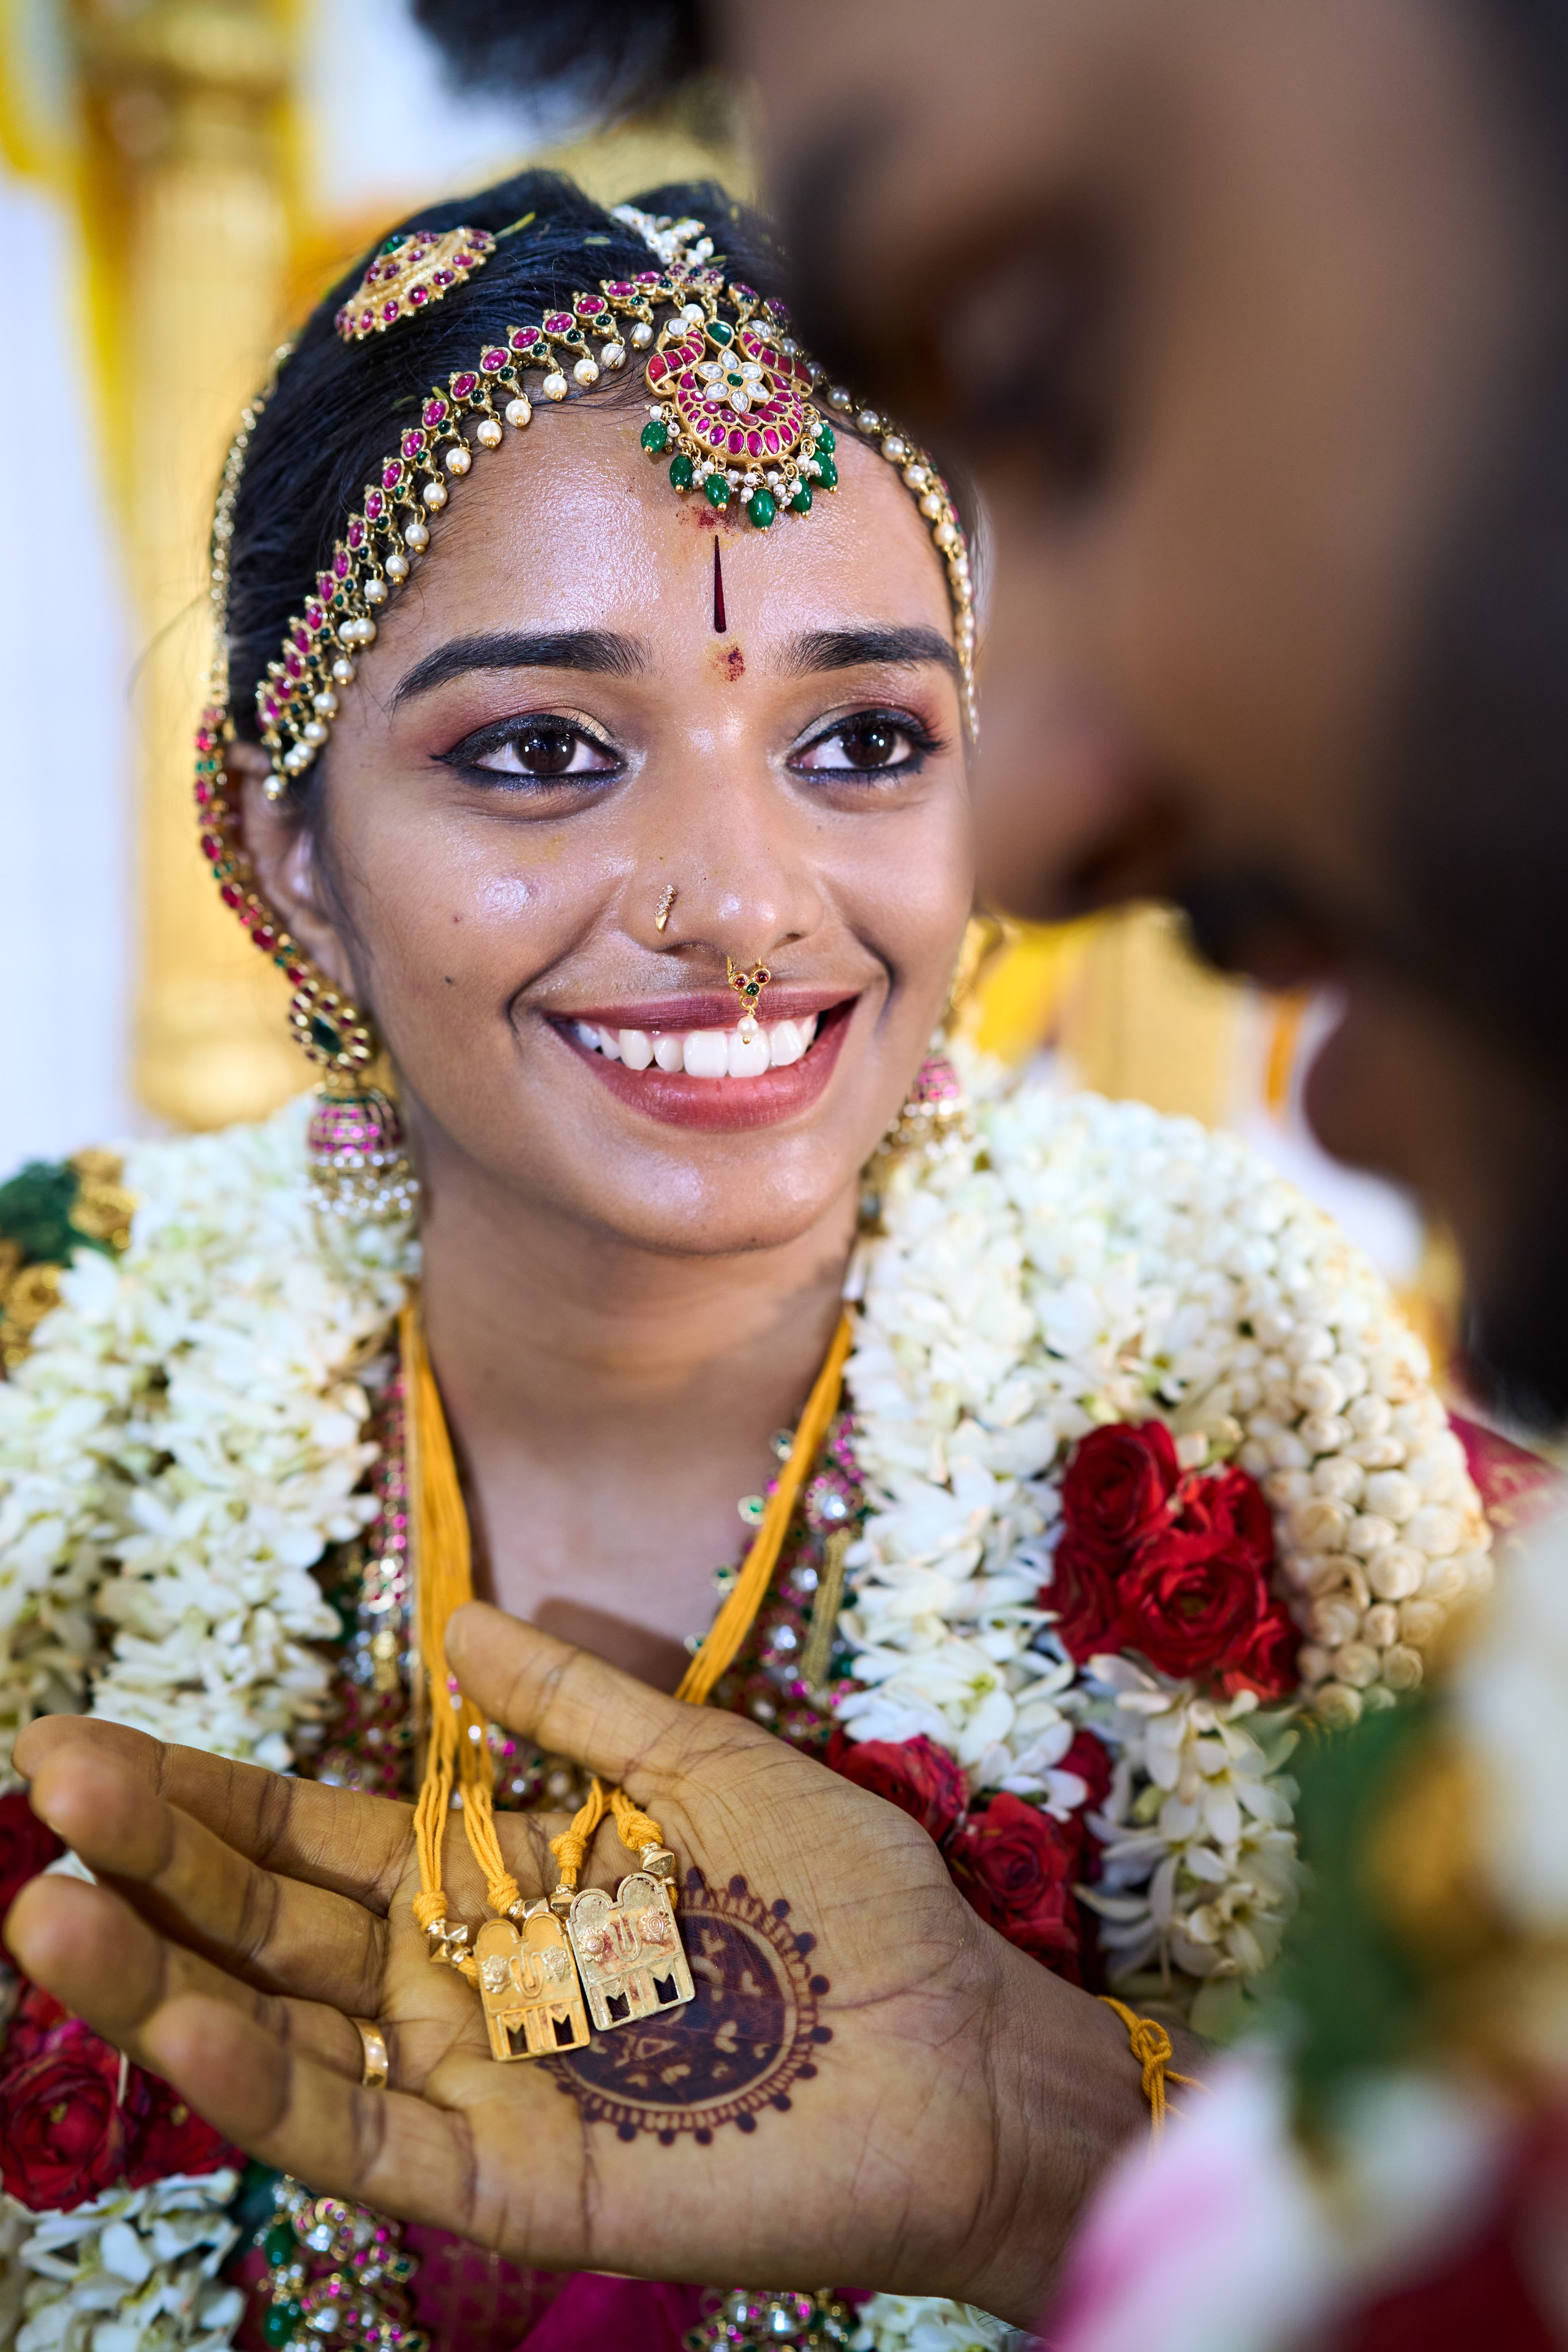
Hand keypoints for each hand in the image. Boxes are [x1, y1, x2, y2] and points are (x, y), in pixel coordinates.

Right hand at [5, 1604, 1158, 2325]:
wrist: (963, 2049)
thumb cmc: (850, 1907)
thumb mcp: (705, 1768)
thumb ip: (579, 1709)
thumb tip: (460, 1618)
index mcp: (496, 1886)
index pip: (311, 1837)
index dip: (203, 1794)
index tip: (86, 1741)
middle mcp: (459, 1984)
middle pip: (269, 1922)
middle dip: (157, 1855)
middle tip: (45, 1780)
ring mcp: (475, 2085)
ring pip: (280, 2032)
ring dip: (158, 1976)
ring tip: (47, 1909)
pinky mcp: (510, 2182)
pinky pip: (363, 2129)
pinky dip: (262, 2082)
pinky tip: (177, 2019)